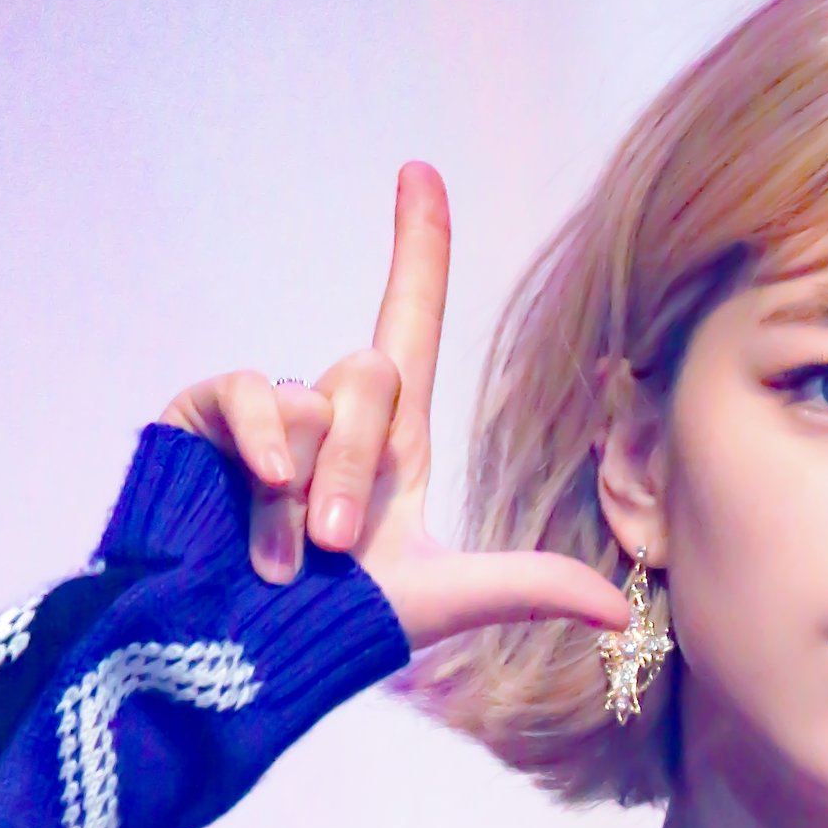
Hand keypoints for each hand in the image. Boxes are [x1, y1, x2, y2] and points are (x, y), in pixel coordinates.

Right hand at [156, 161, 631, 649]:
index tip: (419, 171)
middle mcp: (332, 413)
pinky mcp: (203, 417)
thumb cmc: (337, 629)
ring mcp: (267, 415)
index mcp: (393, 438)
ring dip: (301, 487)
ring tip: (284, 559)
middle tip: (336, 547)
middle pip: (370, 373)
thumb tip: (624, 611)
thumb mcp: (443, 600)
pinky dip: (257, 445)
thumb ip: (530, 586)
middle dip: (354, 467)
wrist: (238, 656)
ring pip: (310, 400)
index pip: (410, 316)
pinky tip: (252, 494)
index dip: (417, 246)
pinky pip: (248, 392)